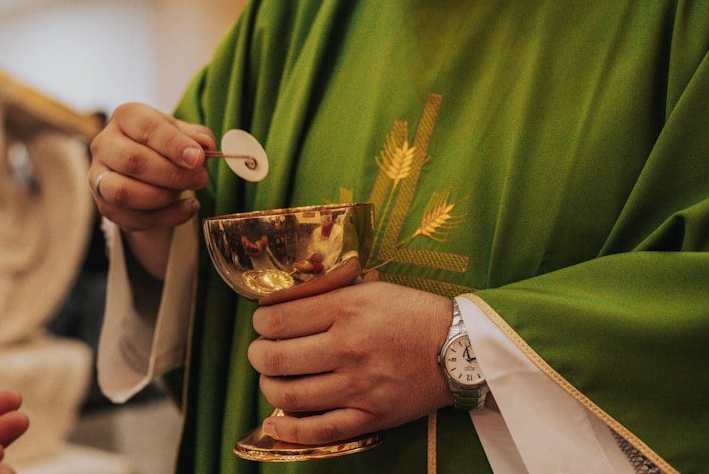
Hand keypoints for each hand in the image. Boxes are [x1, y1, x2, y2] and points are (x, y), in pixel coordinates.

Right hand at [89, 103, 215, 230]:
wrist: (150, 172)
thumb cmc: (166, 146)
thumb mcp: (185, 134)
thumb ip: (197, 137)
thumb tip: (204, 145)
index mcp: (126, 117)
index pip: (146, 128)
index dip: (173, 144)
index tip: (197, 158)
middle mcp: (104, 143)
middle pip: (133, 160)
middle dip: (172, 174)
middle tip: (200, 178)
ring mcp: (98, 176)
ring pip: (123, 192)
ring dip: (163, 197)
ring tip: (189, 193)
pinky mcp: (104, 205)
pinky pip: (131, 218)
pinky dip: (165, 217)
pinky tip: (186, 208)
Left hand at [249, 281, 452, 444]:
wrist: (460, 346)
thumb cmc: (412, 312)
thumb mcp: (367, 287)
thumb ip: (324, 294)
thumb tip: (278, 304)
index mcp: (346, 310)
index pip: (277, 320)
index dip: (260, 322)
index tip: (263, 322)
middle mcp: (348, 348)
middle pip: (274, 358)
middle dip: (258, 355)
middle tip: (262, 351)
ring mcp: (358, 386)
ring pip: (289, 395)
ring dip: (269, 387)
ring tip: (273, 379)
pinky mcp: (371, 416)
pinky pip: (319, 430)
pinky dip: (289, 430)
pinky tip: (275, 422)